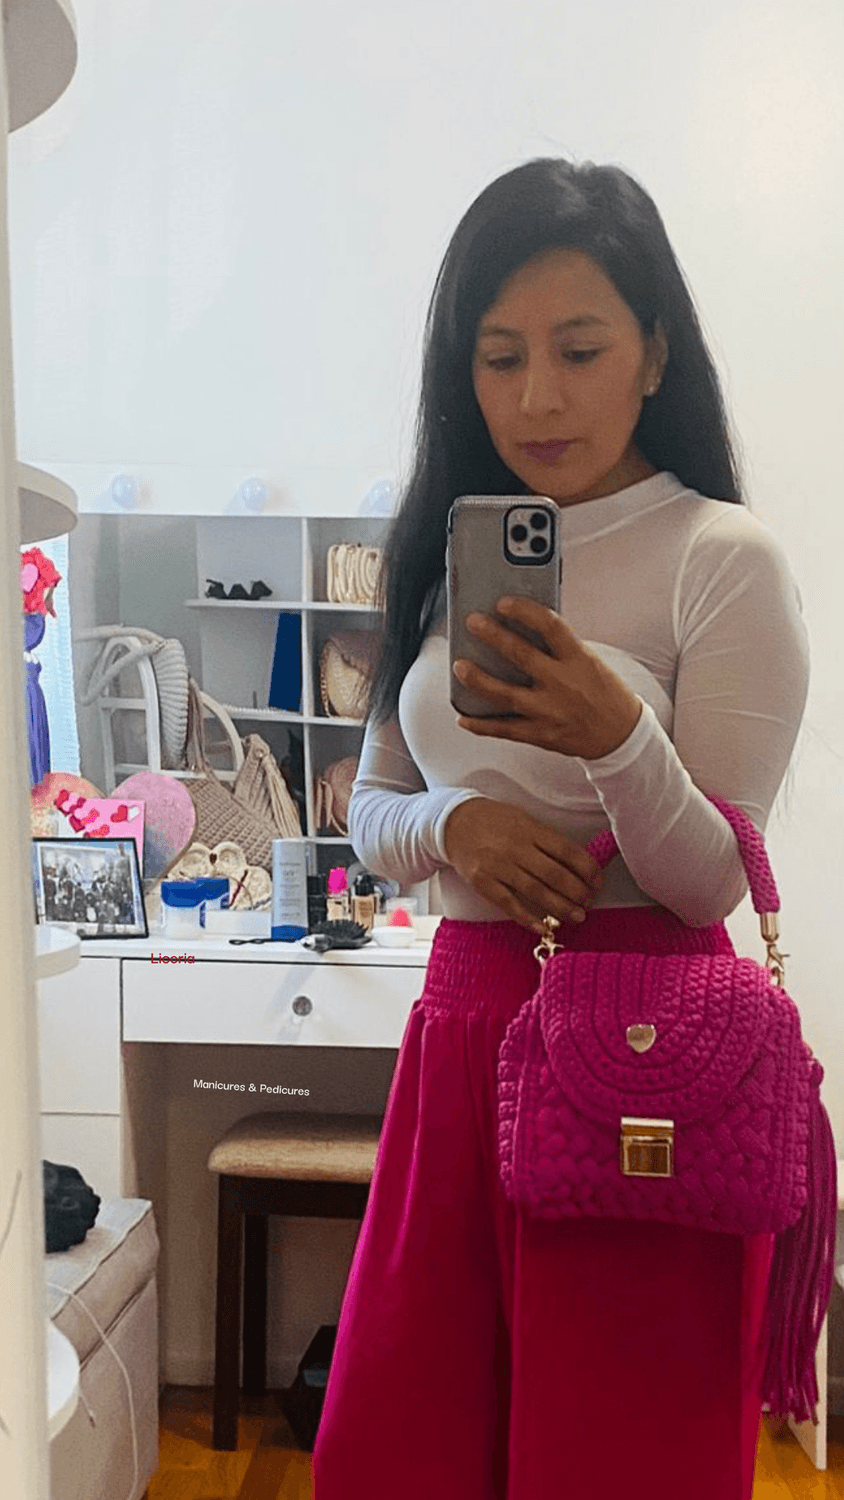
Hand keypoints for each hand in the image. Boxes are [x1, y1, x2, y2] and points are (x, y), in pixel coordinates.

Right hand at [443, 797, 601, 929]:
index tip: (597, 882)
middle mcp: (516, 847)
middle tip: (589, 903)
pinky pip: (509, 903)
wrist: (454, 823)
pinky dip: (527, 918)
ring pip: (536, 891)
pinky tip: (543, 926)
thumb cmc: (495, 822)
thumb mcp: (524, 820)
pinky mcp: (482, 882)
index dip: (588, 869)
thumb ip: (547, 840)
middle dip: (578, 892)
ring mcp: (498, 866)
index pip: (568, 852)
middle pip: (555, 875)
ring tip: (577, 916)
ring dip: (560, 907)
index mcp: (531, 830)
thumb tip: (578, 865)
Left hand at [453, 596, 640, 758]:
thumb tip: (521, 631)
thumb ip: (559, 650)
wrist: (621, 736)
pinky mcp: (541, 734)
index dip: (525, 611)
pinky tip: (463, 717)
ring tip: (459, 666)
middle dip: (493, 637)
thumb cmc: (605, 694)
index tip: (504, 603)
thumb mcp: (590, 663)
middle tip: (473, 622)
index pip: (551, 627)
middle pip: (522, 656)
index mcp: (579, 660)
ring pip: (506, 695)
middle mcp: (563, 685)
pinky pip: (505, 729)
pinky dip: (481, 725)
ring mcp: (550, 712)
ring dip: (478, 680)